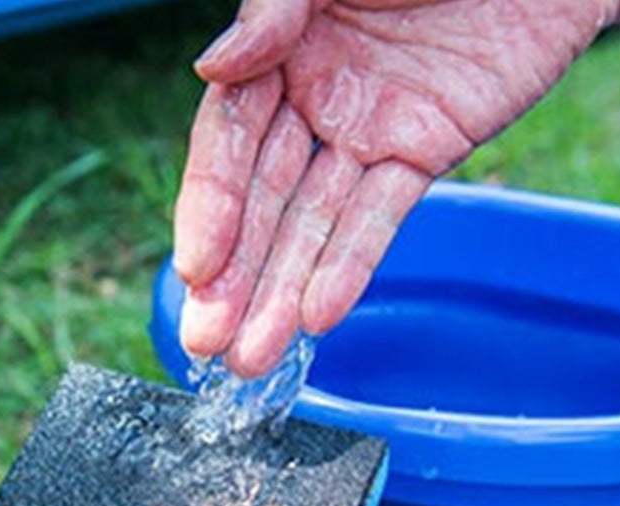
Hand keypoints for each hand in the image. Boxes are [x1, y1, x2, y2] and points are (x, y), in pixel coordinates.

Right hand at [174, 0, 619, 376]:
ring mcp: (368, 133)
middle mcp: (315, 99)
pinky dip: (351, 266)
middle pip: (266, 202)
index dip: (211, 208)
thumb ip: (275, 12)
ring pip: (317, 224)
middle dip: (237, 276)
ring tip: (253, 357)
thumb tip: (210, 70)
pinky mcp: (423, 152)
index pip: (230, 143)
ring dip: (283, 291)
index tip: (196, 270)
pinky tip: (319, 316)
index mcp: (280, 50)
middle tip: (209, 344)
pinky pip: (381, 217)